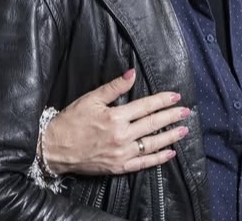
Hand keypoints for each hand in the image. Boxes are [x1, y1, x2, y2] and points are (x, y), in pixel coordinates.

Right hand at [42, 69, 189, 174]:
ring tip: (183, 130)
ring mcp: (122, 154)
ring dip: (170, 137)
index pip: (145, 107)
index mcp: (115, 117)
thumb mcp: (91, 99)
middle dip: (171, 117)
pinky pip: (143, 164)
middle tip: (186, 111)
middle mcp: (122, 136)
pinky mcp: (119, 167)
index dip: (162, 101)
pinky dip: (158, 159)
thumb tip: (132, 74)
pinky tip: (169, 153)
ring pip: (152, 144)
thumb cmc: (71, 122)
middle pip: (153, 125)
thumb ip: (114, 87)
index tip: (176, 96)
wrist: (56, 148)